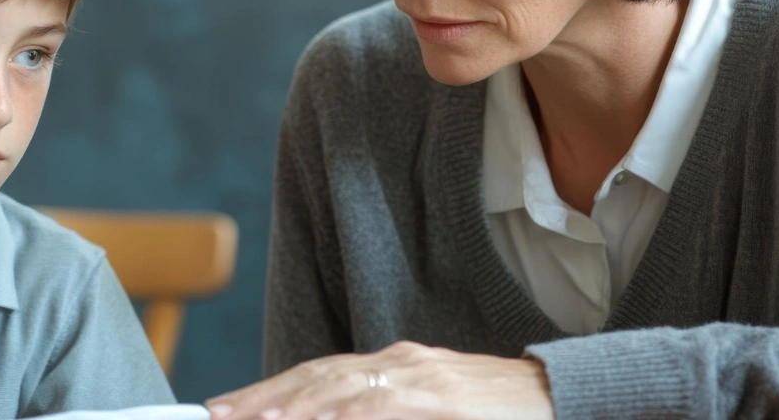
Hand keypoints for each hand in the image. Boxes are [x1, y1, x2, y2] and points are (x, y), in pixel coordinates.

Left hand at [206, 341, 553, 419]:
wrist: (561, 398)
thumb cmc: (489, 410)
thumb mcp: (427, 407)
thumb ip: (375, 412)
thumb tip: (327, 419)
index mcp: (392, 364)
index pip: (316, 374)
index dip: (266, 389)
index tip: (223, 409)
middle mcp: (400, 363)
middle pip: (317, 377)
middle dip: (262, 398)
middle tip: (217, 417)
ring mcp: (423, 380)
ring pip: (344, 391)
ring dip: (294, 407)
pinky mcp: (446, 401)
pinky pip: (386, 408)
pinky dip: (348, 416)